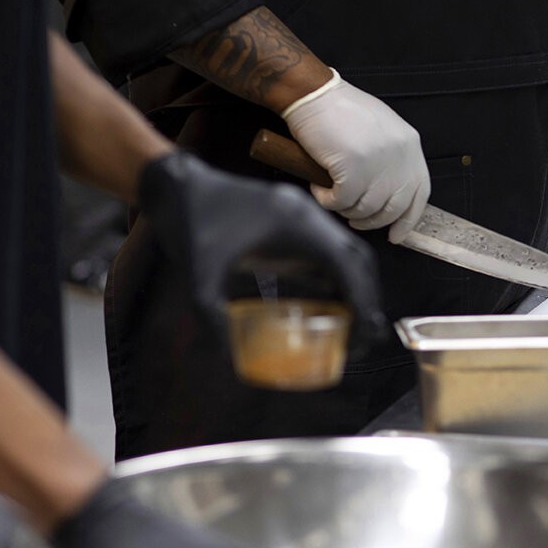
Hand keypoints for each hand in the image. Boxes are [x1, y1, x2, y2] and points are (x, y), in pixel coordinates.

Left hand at [137, 151, 386, 345]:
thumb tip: (230, 359)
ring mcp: (304, 216)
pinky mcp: (295, 222)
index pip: (348, 265)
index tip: (361, 336)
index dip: (363, 302)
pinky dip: (338, 277)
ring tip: (352, 326)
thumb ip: (213, 318)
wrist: (178, 187)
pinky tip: (330, 304)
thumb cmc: (190, 225)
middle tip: (362, 339)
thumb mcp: (198, 276)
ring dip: (357, 288)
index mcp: (296, 225)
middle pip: (358, 260)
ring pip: (348, 253)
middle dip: (368, 300)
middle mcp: (308, 217)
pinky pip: (329, 250)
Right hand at [281, 69, 430, 230]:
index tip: (396, 235)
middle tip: (355, 220)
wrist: (312, 93)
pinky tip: (318, 188)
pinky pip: (341, 202)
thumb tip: (389, 193)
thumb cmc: (340, 110)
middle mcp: (399, 156)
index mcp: (410, 145)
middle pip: (393, 208)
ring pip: (366, 209)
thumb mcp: (381, 129)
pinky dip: (326, 200)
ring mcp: (377, 163)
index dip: (409, 219)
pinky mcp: (353, 169)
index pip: (420, 193)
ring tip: (331, 194)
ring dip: (346, 209)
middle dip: (372, 221)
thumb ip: (392, 158)